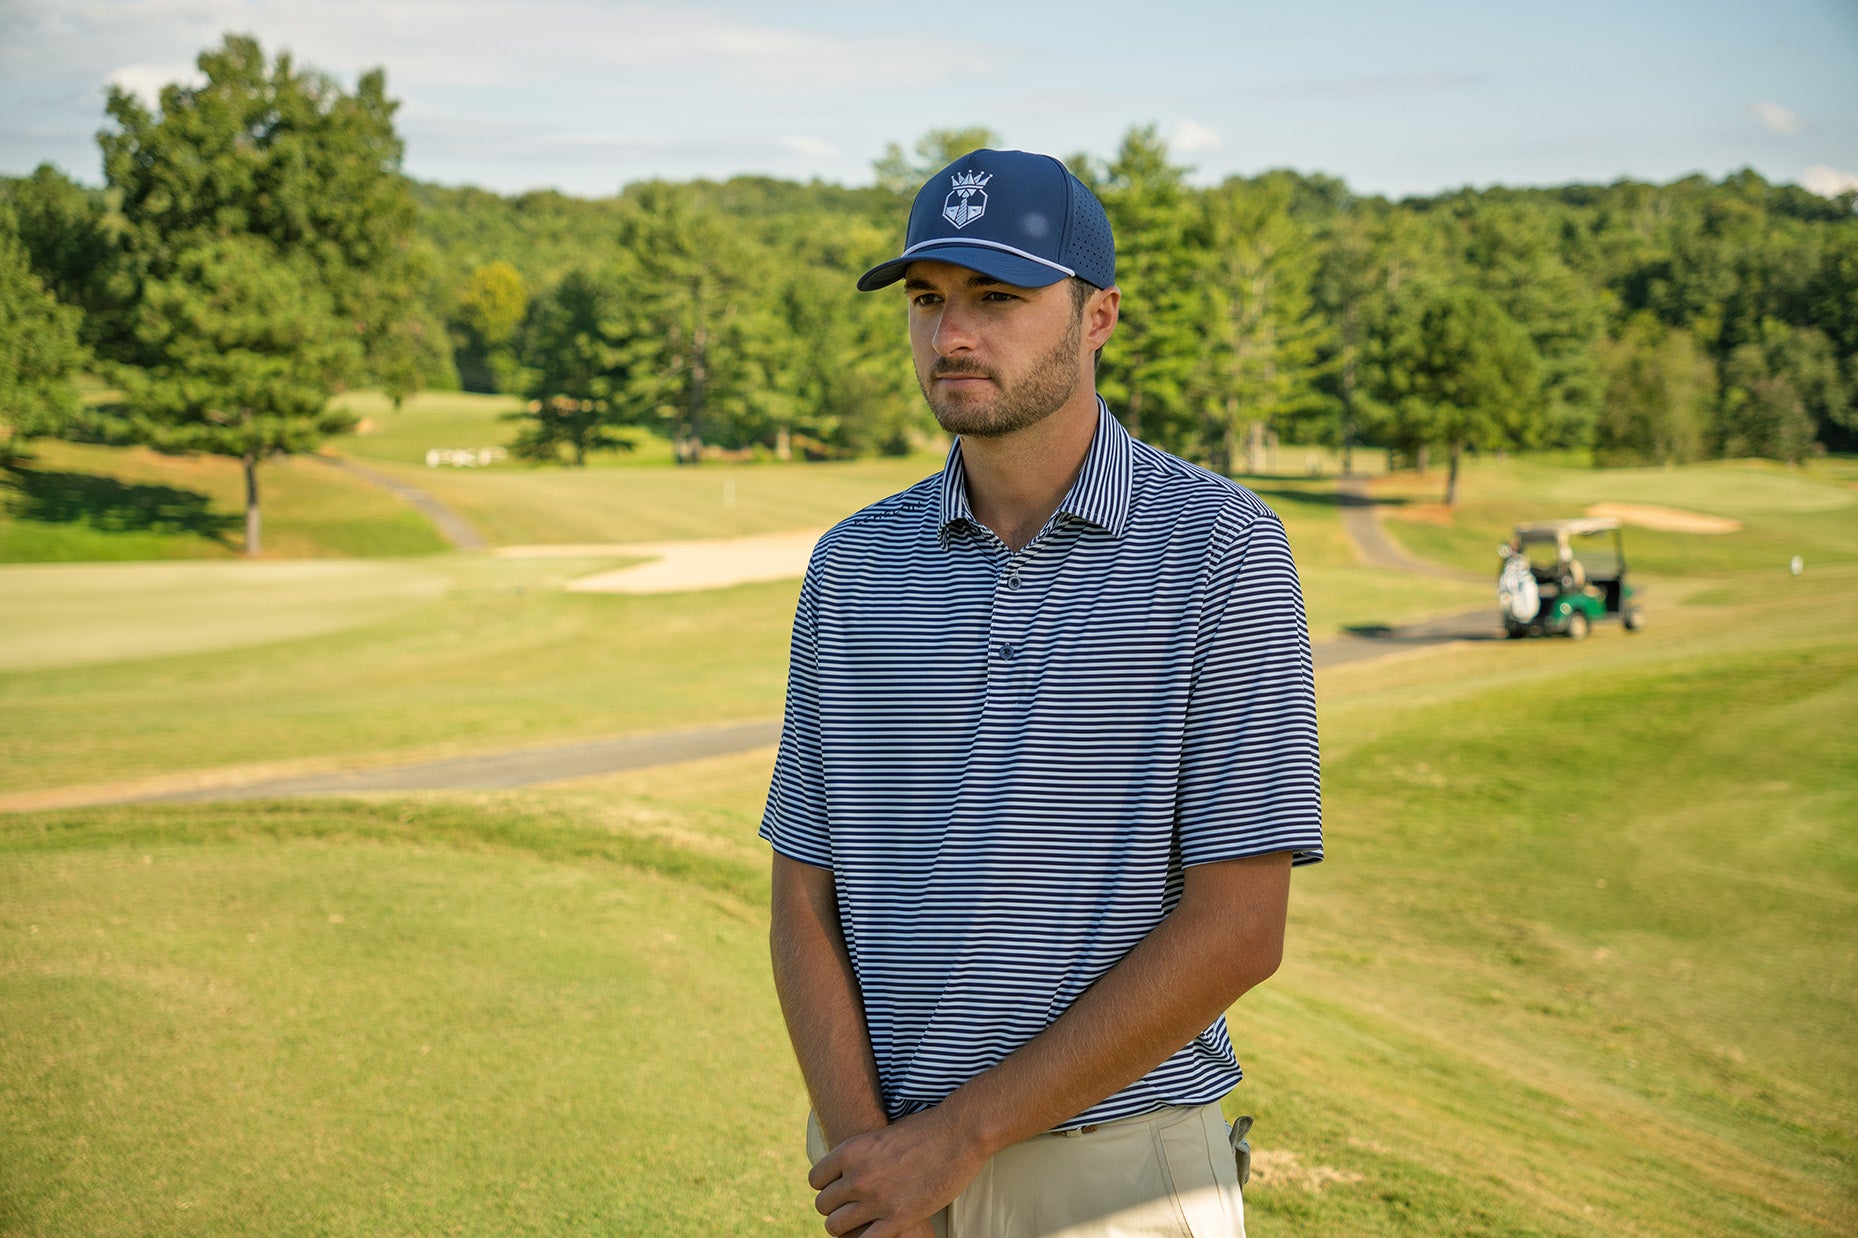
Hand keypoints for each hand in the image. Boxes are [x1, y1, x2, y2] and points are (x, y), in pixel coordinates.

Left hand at [809, 1107, 984, 1237]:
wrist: (959, 1134)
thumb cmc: (925, 1130)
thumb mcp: (882, 1134)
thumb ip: (862, 1153)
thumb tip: (849, 1168)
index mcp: (850, 1151)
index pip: (816, 1180)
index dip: (827, 1187)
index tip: (841, 1190)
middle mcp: (858, 1176)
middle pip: (823, 1205)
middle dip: (836, 1208)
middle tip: (853, 1208)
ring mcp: (877, 1200)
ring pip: (835, 1227)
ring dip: (846, 1228)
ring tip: (862, 1223)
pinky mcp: (898, 1219)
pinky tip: (879, 1231)